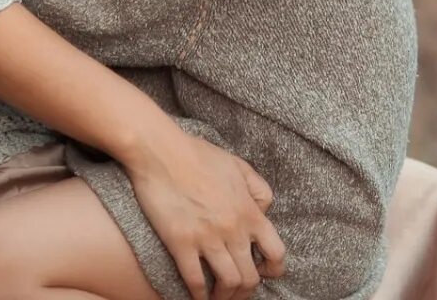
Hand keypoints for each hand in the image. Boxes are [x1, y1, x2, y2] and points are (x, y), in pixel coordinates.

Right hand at [122, 128, 286, 299]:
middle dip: (245, 291)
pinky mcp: (181, 242)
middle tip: (235, 291)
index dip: (273, 270)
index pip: (276, 253)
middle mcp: (233, 228)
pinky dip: (198, 295)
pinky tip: (196, 296)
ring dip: (224, 297)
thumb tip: (264, 210)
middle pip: (251, 277)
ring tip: (217, 298)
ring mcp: (207, 237)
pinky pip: (195, 280)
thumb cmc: (197, 154)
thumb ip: (257, 188)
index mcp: (249, 211)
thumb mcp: (238, 165)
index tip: (262, 272)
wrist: (160, 150)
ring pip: (228, 283)